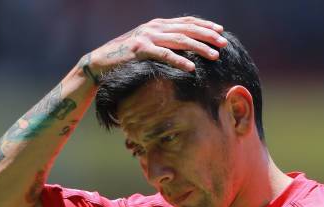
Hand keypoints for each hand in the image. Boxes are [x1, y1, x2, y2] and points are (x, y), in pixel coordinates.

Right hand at [81, 16, 226, 79]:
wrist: (99, 62)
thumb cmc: (124, 58)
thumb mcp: (146, 46)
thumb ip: (162, 44)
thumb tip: (184, 51)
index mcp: (157, 24)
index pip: (186, 22)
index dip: (205, 25)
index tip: (220, 32)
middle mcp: (154, 27)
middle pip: (187, 29)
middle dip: (208, 36)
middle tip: (224, 44)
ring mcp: (147, 37)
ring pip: (180, 40)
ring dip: (199, 48)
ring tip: (214, 56)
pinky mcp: (140, 50)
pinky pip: (164, 55)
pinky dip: (179, 61)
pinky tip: (192, 67)